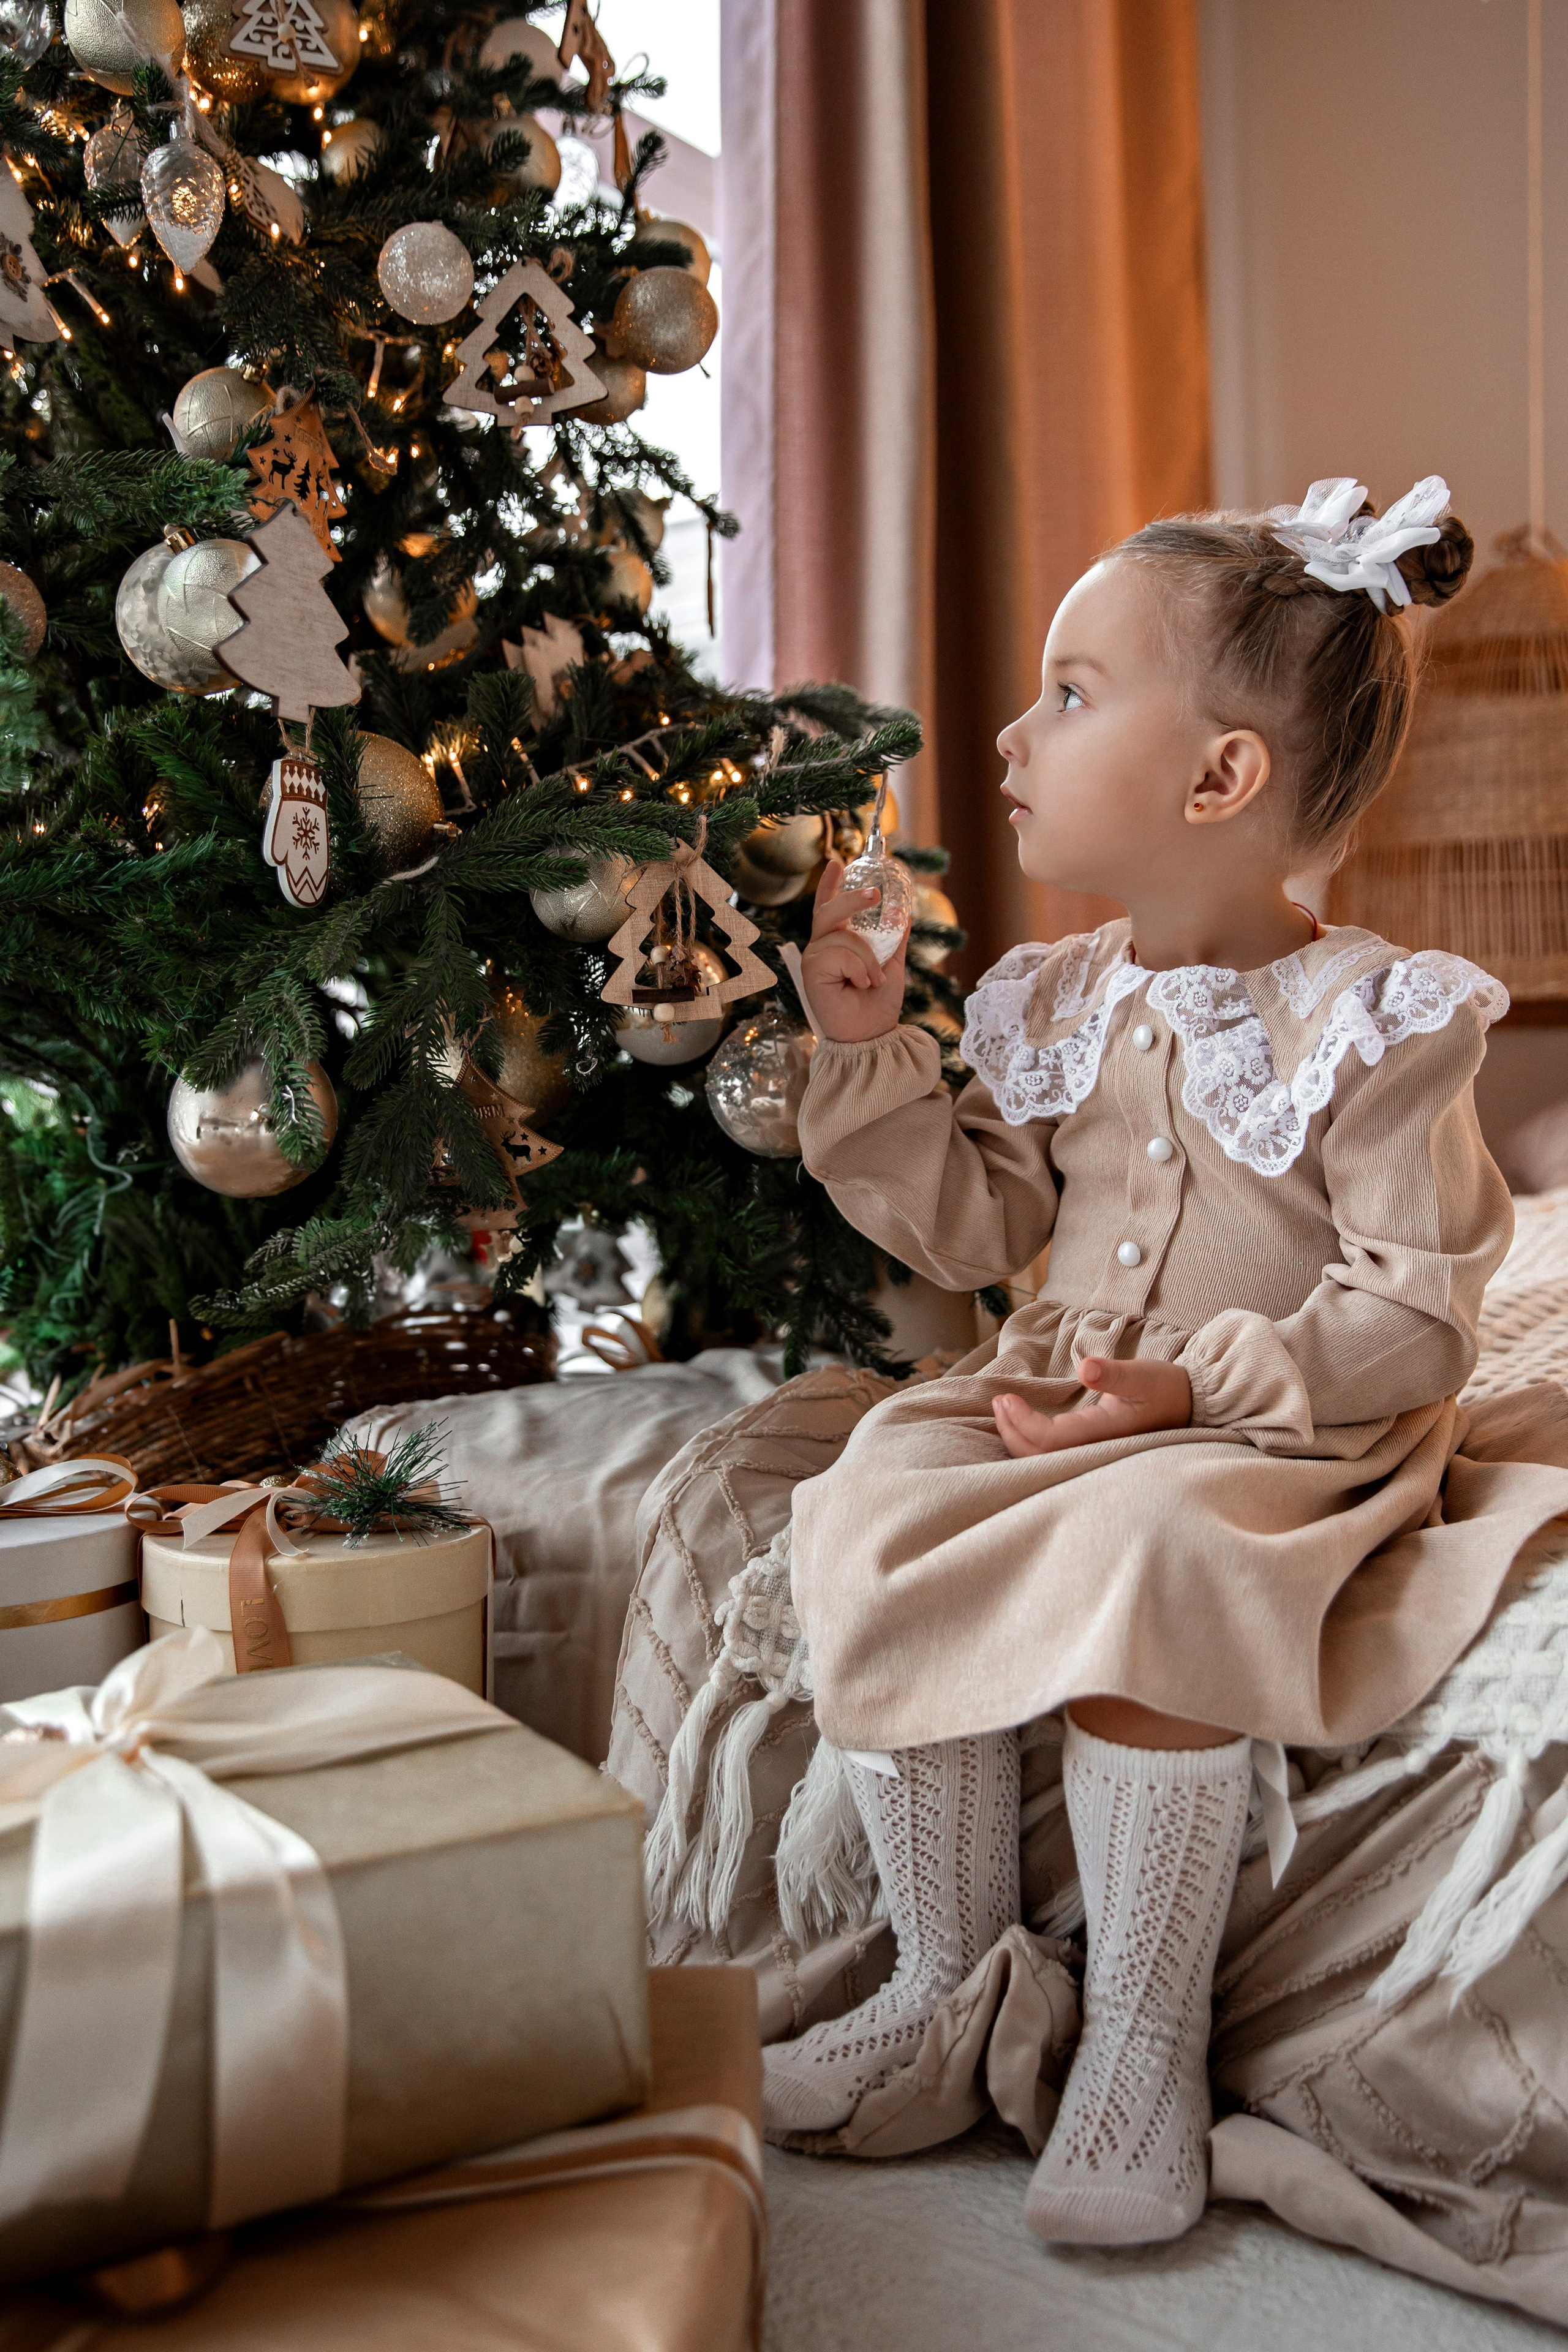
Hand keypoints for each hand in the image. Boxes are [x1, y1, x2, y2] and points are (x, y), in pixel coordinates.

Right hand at [799, 856, 909, 1043]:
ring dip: (868, 958)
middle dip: (851, 899)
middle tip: (875, 894)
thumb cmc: (878, 1005)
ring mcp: (814, 958)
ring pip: (843, 936)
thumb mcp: (892, 966)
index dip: (830, 886)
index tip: (837, 863)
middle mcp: (821, 949)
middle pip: (829, 912)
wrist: (872, 1034)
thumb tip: (904, 915)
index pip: (829, 909)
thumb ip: (893, 942)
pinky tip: (860, 984)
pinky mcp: (811, 970)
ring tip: (873, 980)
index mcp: (837, 946)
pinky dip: (859, 967)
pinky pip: (840, 952)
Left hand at [992, 1357, 1191, 1456]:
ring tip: (1002, 1410)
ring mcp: (1095, 1452)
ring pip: (1045, 1458)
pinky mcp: (1094, 1447)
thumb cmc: (1167, 1388)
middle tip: (997, 1403)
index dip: (1023, 1423)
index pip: (1051, 1440)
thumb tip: (1087, 1368)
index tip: (1006, 1398)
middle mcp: (1096, 1449)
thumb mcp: (1144, 1375)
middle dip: (1012, 1431)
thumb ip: (1115, 1374)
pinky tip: (1020, 1423)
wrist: (1191, 1405)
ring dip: (1018, 1437)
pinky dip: (1031, 1440)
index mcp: (1105, 1433)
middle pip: (1041, 1456)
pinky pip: (1054, 1453)